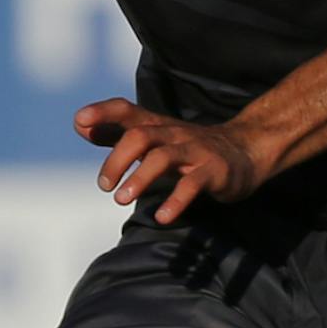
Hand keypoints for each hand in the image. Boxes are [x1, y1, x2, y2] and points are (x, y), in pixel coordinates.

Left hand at [73, 97, 271, 224]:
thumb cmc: (189, 148)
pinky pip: (192, 185)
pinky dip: (176, 201)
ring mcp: (195, 151)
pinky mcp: (213, 171)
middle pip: (140, 135)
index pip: (127, 110)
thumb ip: (117, 133)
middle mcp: (173, 134)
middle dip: (117, 159)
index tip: (80, 121)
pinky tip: (162, 217)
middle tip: (104, 186)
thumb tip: (81, 125)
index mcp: (157, 125)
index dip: (103, 112)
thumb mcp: (154, 138)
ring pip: (163, 157)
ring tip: (121, 199)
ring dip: (140, 178)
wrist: (246, 151)